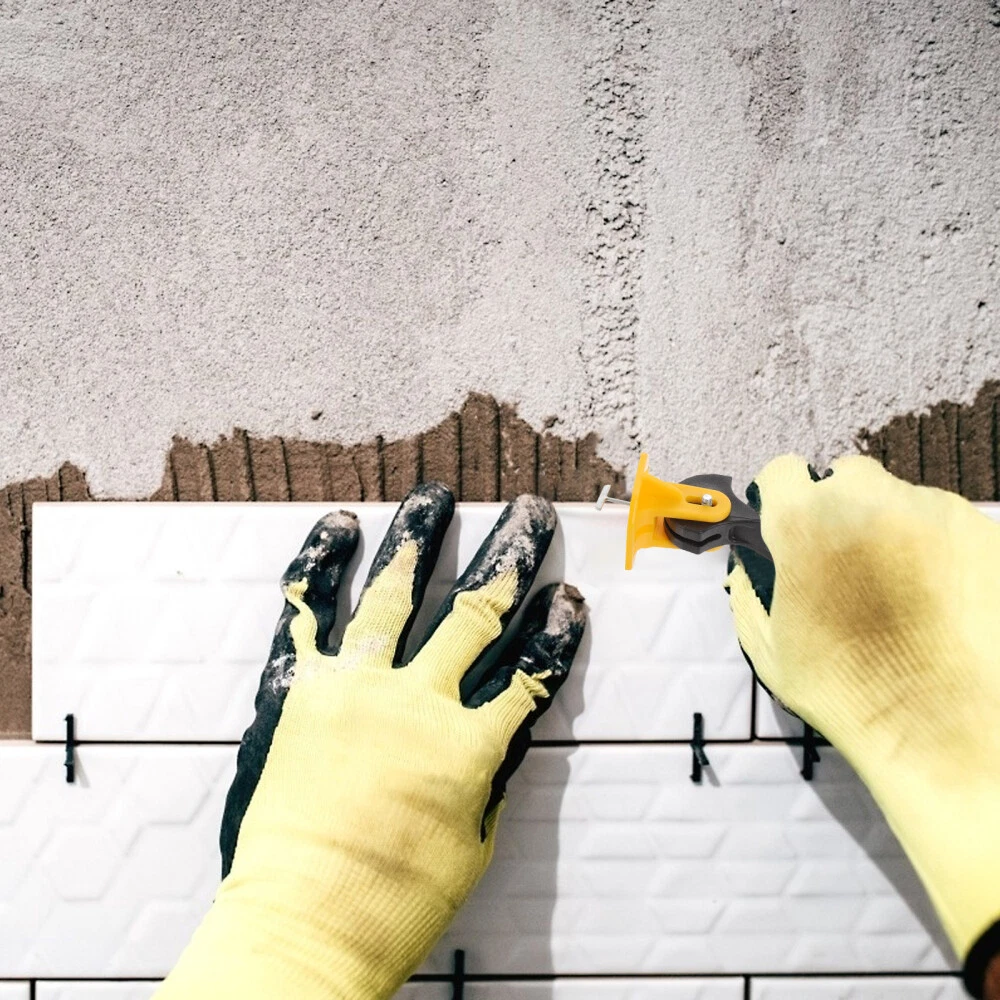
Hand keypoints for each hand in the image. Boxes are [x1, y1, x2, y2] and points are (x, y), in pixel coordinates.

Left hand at [156, 484, 586, 999]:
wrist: (301, 925)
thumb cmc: (391, 903)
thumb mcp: (472, 844)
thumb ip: (491, 774)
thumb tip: (506, 727)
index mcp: (466, 747)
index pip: (527, 670)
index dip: (553, 630)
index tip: (568, 598)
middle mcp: (414, 703)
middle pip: (475, 613)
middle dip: (510, 556)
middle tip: (529, 515)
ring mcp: (351, 689)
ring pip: (393, 592)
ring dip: (421, 538)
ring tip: (437, 496)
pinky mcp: (296, 689)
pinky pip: (306, 611)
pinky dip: (322, 564)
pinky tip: (342, 526)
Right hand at [724, 454, 999, 997]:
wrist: (962, 737)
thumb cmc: (852, 701)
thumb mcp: (775, 655)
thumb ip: (750, 600)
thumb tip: (742, 572)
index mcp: (807, 524)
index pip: (782, 473)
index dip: (781, 499)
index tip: (788, 525)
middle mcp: (871, 502)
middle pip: (845, 480)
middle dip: (841, 516)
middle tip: (849, 572)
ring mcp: (938, 514)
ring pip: (902, 503)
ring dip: (894, 536)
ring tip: (904, 600)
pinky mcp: (990, 535)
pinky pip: (953, 529)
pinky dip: (945, 554)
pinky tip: (947, 609)